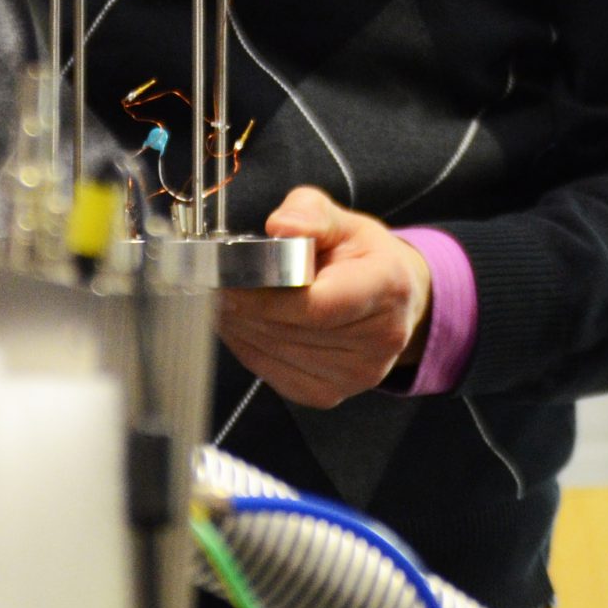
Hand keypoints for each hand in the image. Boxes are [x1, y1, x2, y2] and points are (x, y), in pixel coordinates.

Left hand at [216, 187, 432, 408]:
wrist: (396, 302)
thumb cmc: (364, 258)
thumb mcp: (343, 222)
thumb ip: (311, 214)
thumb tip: (280, 226)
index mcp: (386, 286)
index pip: (316, 304)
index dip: (265, 297)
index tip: (226, 281)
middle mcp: (379, 339)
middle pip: (290, 330)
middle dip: (244, 309)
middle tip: (211, 288)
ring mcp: (356, 375)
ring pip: (276, 353)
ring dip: (241, 329)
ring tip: (222, 303)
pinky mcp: (331, 394)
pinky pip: (274, 373)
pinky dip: (249, 348)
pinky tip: (240, 324)